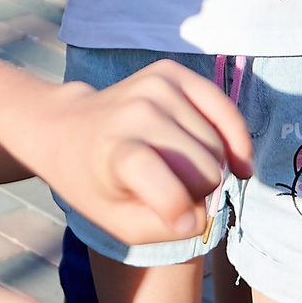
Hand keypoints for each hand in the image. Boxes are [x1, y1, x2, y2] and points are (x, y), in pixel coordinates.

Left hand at [17, 59, 253, 248]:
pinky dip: (232, 139)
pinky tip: (234, 158)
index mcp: (116, 151)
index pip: (167, 187)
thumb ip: (164, 229)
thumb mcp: (118, 222)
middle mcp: (138, 111)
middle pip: (206, 171)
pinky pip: (226, 111)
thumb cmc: (95, 182)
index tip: (177, 222)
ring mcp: (157, 87)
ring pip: (218, 147)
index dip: (179, 210)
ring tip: (177, 166)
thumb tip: (203, 214)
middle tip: (172, 189)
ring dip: (208, 166)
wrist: (67, 129)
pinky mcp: (172, 73)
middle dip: (198, 191)